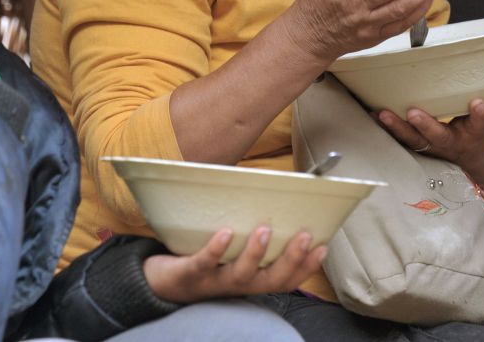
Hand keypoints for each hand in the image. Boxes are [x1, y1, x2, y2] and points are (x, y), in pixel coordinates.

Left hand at [141, 226, 327, 303]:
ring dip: (256, 253)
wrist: (159, 282)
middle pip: (270, 279)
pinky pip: (204, 263)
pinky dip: (216, 250)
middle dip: (291, 260)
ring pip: (240, 274)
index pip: (285, 279)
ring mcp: (213, 281)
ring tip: (266, 229)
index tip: (323, 247)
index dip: (306, 267)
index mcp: (250, 279)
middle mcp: (236, 285)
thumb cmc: (201, 259)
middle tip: (305, 236)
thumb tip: (271, 198)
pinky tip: (225, 233)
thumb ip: (249, 233)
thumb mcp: (229, 252)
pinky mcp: (189, 274)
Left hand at [377, 87, 483, 192]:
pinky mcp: (412, 144)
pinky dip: (384, 128)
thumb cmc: (476, 133)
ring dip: (397, 128)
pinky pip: (396, 138)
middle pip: (438, 137)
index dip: (480, 115)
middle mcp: (449, 143)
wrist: (462, 162)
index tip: (477, 102)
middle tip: (414, 112)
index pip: (480, 125)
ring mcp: (429, 146)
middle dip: (427, 126)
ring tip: (382, 113)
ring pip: (412, 140)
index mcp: (473, 135)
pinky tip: (369, 113)